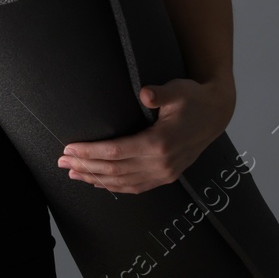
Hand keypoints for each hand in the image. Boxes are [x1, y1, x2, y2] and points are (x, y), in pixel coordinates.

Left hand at [55, 77, 234, 194]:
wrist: (216, 113)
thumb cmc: (193, 98)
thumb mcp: (179, 90)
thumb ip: (161, 94)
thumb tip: (145, 93)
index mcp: (160, 143)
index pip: (116, 152)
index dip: (91, 151)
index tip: (69, 148)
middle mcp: (162, 164)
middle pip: (115, 170)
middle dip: (85, 166)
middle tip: (61, 161)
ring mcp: (165, 173)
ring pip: (123, 183)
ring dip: (95, 179)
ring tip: (72, 173)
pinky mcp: (167, 176)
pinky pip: (136, 187)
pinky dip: (114, 187)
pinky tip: (98, 182)